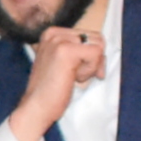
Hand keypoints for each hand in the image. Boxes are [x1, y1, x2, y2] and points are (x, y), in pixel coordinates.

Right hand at [6, 24, 104, 140]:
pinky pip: (96, 53)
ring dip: (91, 66)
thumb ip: (80, 52)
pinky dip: (90, 70)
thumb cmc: (52, 89)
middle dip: (94, 61)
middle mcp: (54, 33)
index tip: (78, 71)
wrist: (37, 106)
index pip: (90, 35)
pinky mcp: (65, 50)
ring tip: (72, 76)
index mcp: (52, 34)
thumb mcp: (64, 62)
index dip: (92, 57)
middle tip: (76, 75)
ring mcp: (58, 40)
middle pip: (97, 38)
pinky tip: (73, 78)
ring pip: (98, 46)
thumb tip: (103, 52)